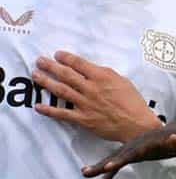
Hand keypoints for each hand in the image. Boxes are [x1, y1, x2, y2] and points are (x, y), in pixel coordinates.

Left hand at [32, 51, 162, 142]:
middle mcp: (91, 88)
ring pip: (61, 90)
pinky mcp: (83, 118)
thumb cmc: (133, 102)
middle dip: (51, 66)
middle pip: (66, 74)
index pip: (79, 64)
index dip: (66, 58)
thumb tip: (92, 71)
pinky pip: (62, 113)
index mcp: (103, 77)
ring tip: (36, 75)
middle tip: (40, 61)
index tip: (57, 54)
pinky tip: (38, 106)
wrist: (136, 124)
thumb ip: (106, 75)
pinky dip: (49, 110)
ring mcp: (85, 103)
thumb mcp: (123, 81)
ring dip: (46, 82)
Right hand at [82, 122, 175, 178]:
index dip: (123, 159)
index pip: (135, 152)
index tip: (110, 166)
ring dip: (102, 166)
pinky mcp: (139, 153)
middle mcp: (140, 145)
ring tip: (84, 173)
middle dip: (104, 164)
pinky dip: (112, 171)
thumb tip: (173, 138)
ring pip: (117, 158)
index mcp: (151, 143)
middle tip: (86, 172)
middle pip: (120, 155)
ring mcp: (138, 148)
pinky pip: (122, 162)